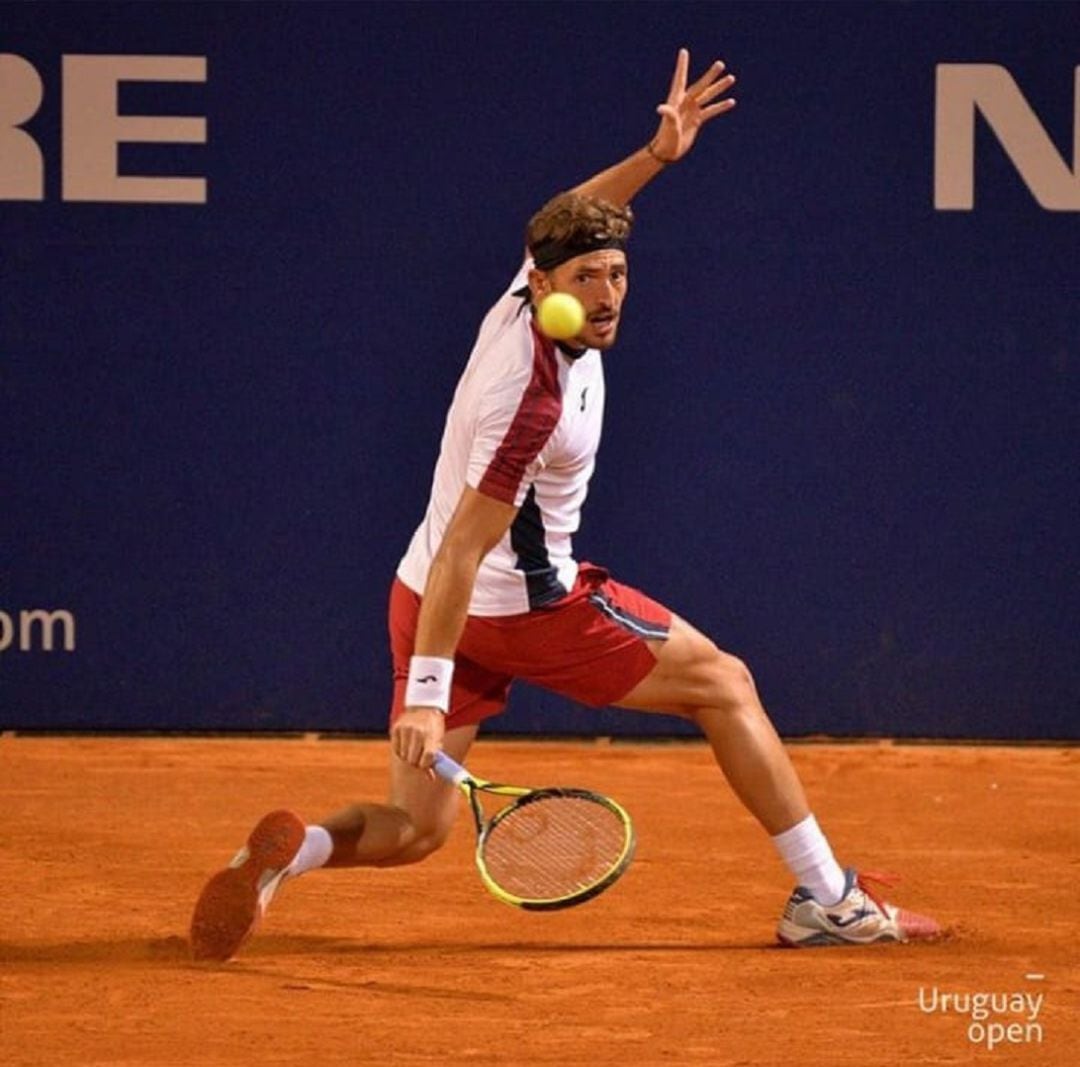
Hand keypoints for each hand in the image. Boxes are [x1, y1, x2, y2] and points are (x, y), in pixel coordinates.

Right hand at [391, 707, 445, 769]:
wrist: (423, 706)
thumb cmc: (433, 727)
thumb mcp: (437, 740)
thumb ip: (434, 758)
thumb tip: (430, 778)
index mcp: (431, 734)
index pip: (428, 757)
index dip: (426, 765)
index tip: (426, 764)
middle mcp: (417, 731)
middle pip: (413, 760)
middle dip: (416, 763)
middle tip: (419, 758)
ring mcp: (405, 729)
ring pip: (403, 757)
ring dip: (408, 757)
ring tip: (414, 749)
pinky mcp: (395, 728)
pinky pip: (396, 750)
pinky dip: (400, 751)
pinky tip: (406, 744)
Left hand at [649, 48, 735, 163]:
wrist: (668, 152)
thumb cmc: (665, 138)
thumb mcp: (668, 125)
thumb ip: (668, 115)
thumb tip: (660, 108)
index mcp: (676, 100)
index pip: (680, 79)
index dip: (682, 66)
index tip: (683, 52)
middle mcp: (685, 102)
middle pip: (700, 86)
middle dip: (710, 75)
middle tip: (720, 64)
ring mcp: (692, 110)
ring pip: (708, 96)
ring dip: (719, 88)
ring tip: (731, 78)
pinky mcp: (697, 120)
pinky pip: (711, 110)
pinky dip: (720, 106)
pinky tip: (731, 102)